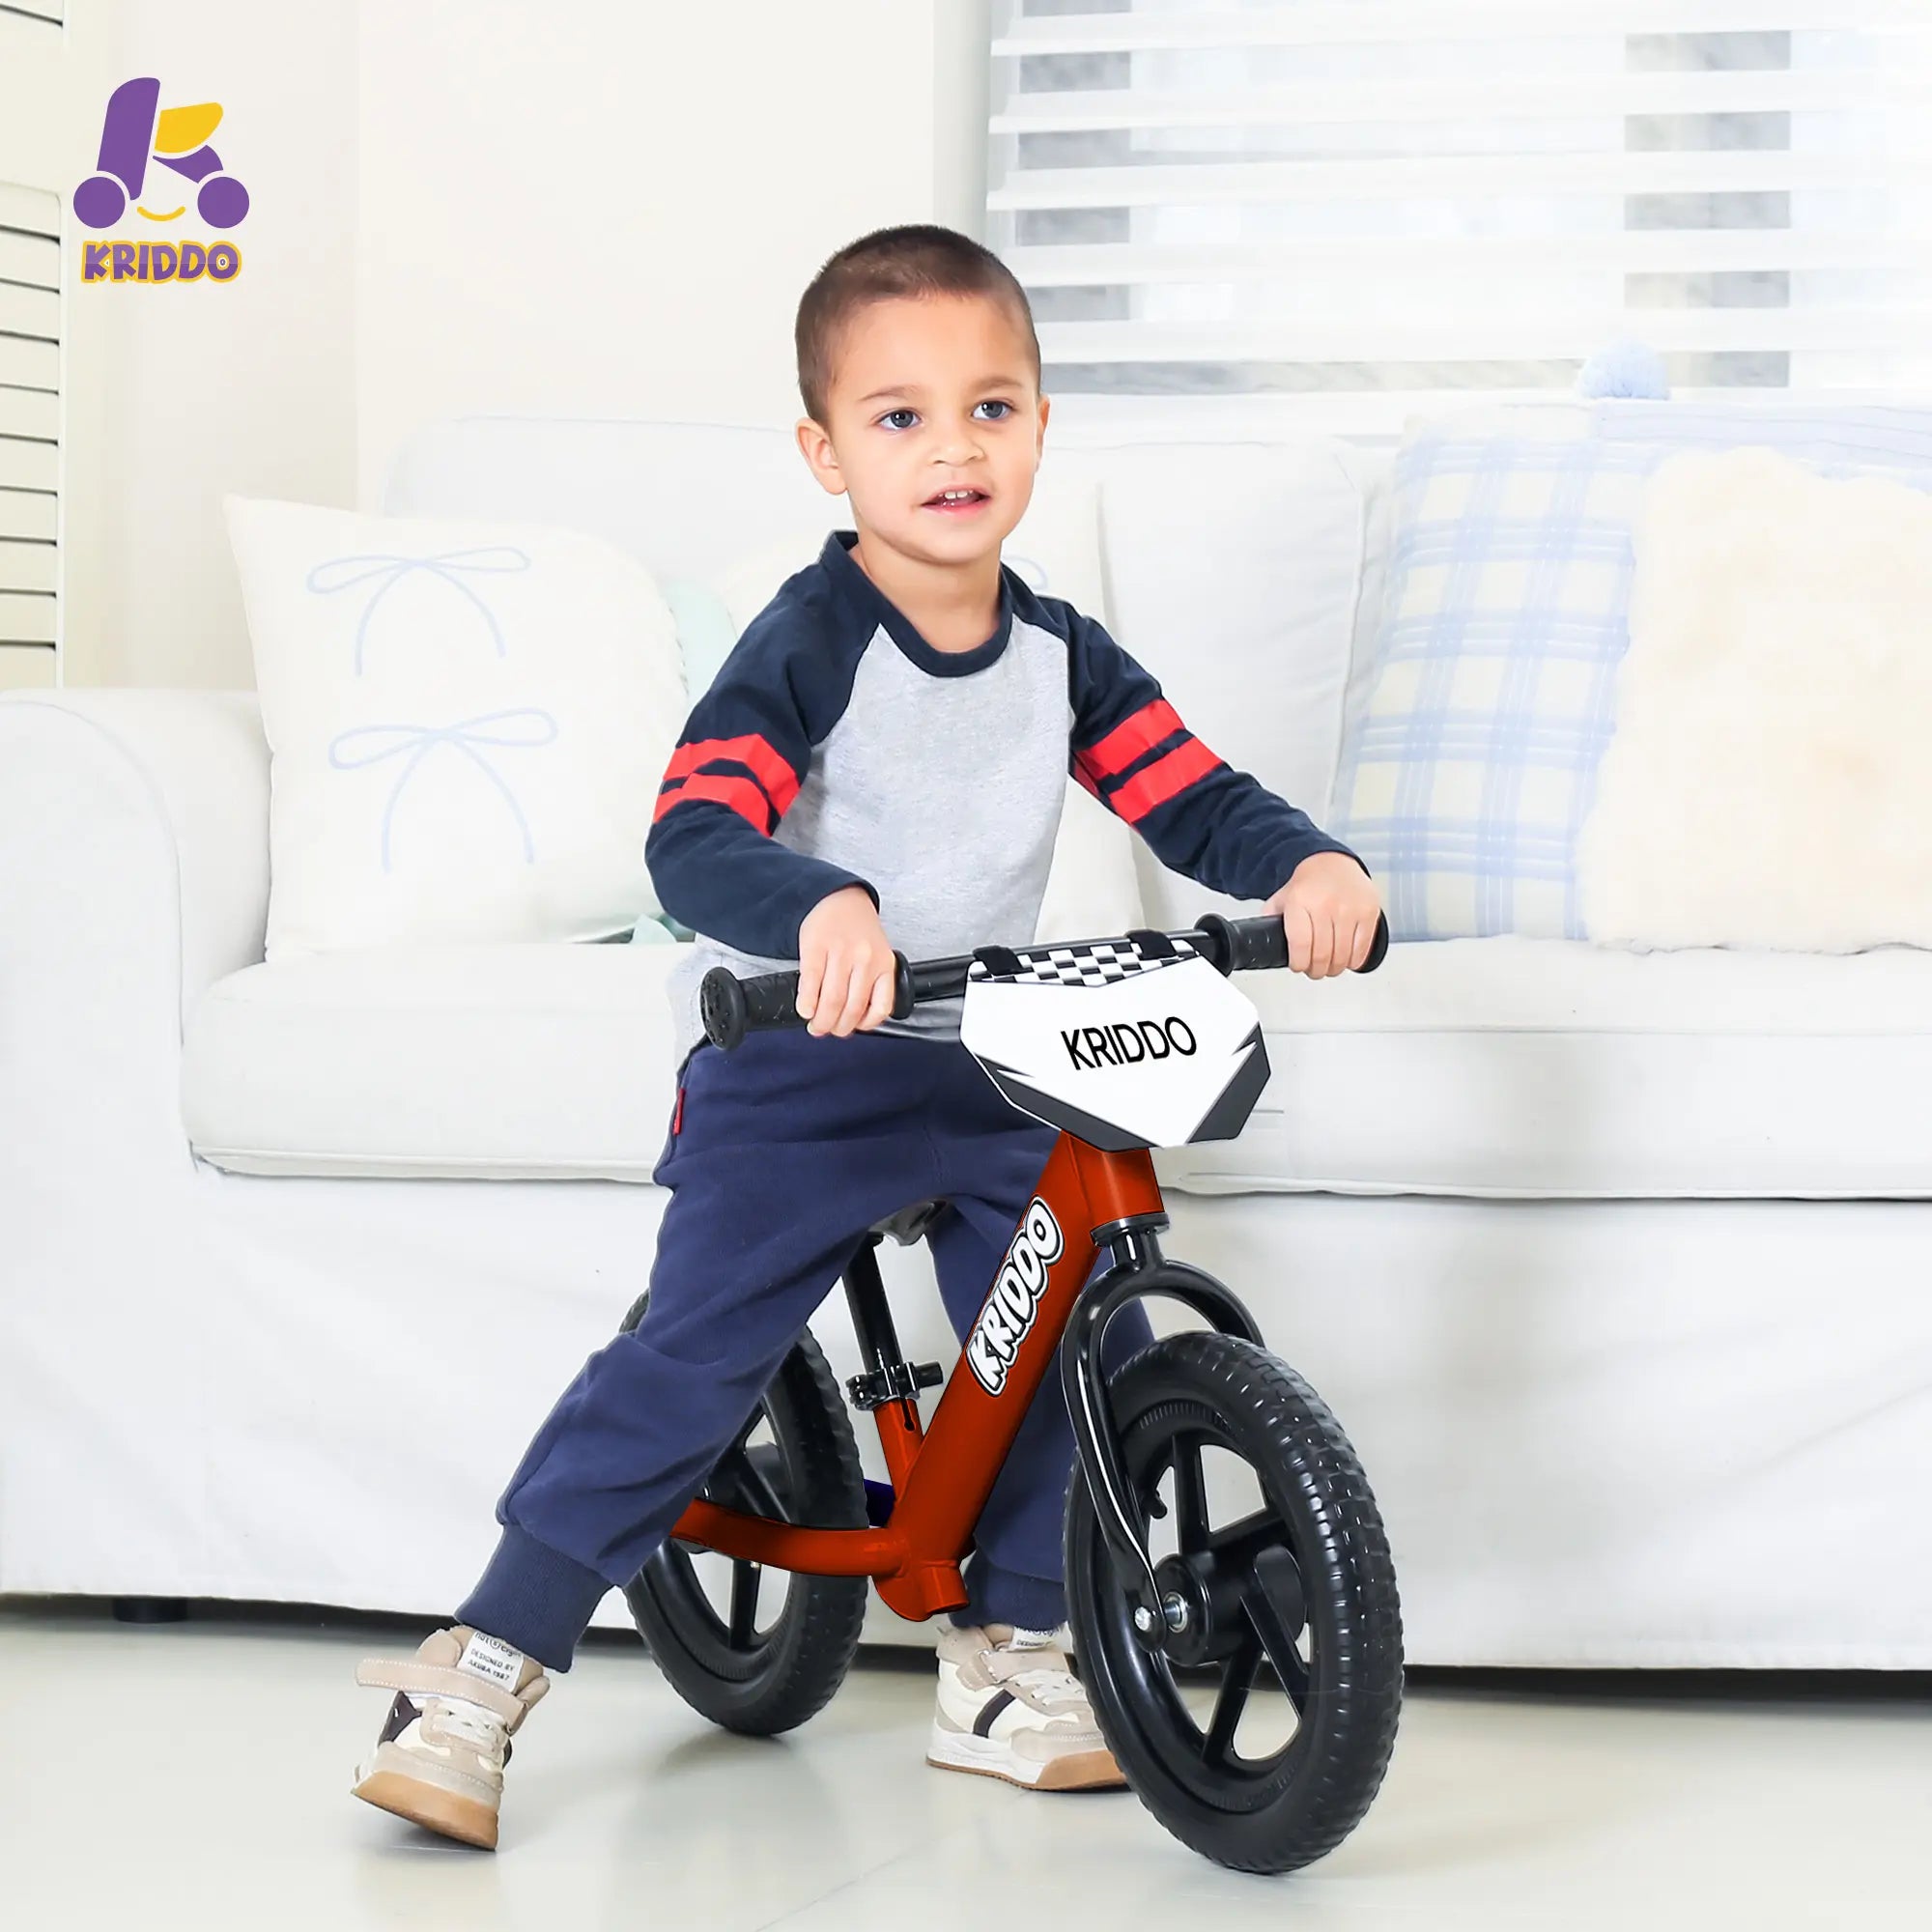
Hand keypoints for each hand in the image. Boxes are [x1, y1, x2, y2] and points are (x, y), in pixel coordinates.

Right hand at [797, 885, 897, 1036]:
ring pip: (833, 999)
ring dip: (821, 1020)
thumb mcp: (878, 954)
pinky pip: (812, 982)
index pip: (881, 1006)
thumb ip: (872, 982)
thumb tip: (855, 1017)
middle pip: (851, 1007)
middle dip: (837, 1027)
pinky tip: (805, 1009)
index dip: (865, 1024)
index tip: (853, 1028)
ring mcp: (841, 953)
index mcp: (884, 964)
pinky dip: (807, 1002)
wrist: (839, 897)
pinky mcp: (816, 947)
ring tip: (815, 1024)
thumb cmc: (857, 929)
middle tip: (827, 1029)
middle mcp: (866, 959)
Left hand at [1263, 852, 1381, 978]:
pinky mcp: (1368, 912)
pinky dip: (1352, 961)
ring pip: (1342, 956)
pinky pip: (1361, 949)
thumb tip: (1264, 943)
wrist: (1333, 862)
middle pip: (1321, 954)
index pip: (1300, 944)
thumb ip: (1270, 920)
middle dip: (1315, 970)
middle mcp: (1326, 904)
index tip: (1298, 966)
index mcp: (1300, 901)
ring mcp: (1350, 908)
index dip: (1299, 963)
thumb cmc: (1308, 885)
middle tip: (1313, 970)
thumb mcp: (1282, 898)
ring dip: (1333, 969)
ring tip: (1328, 966)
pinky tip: (1345, 958)